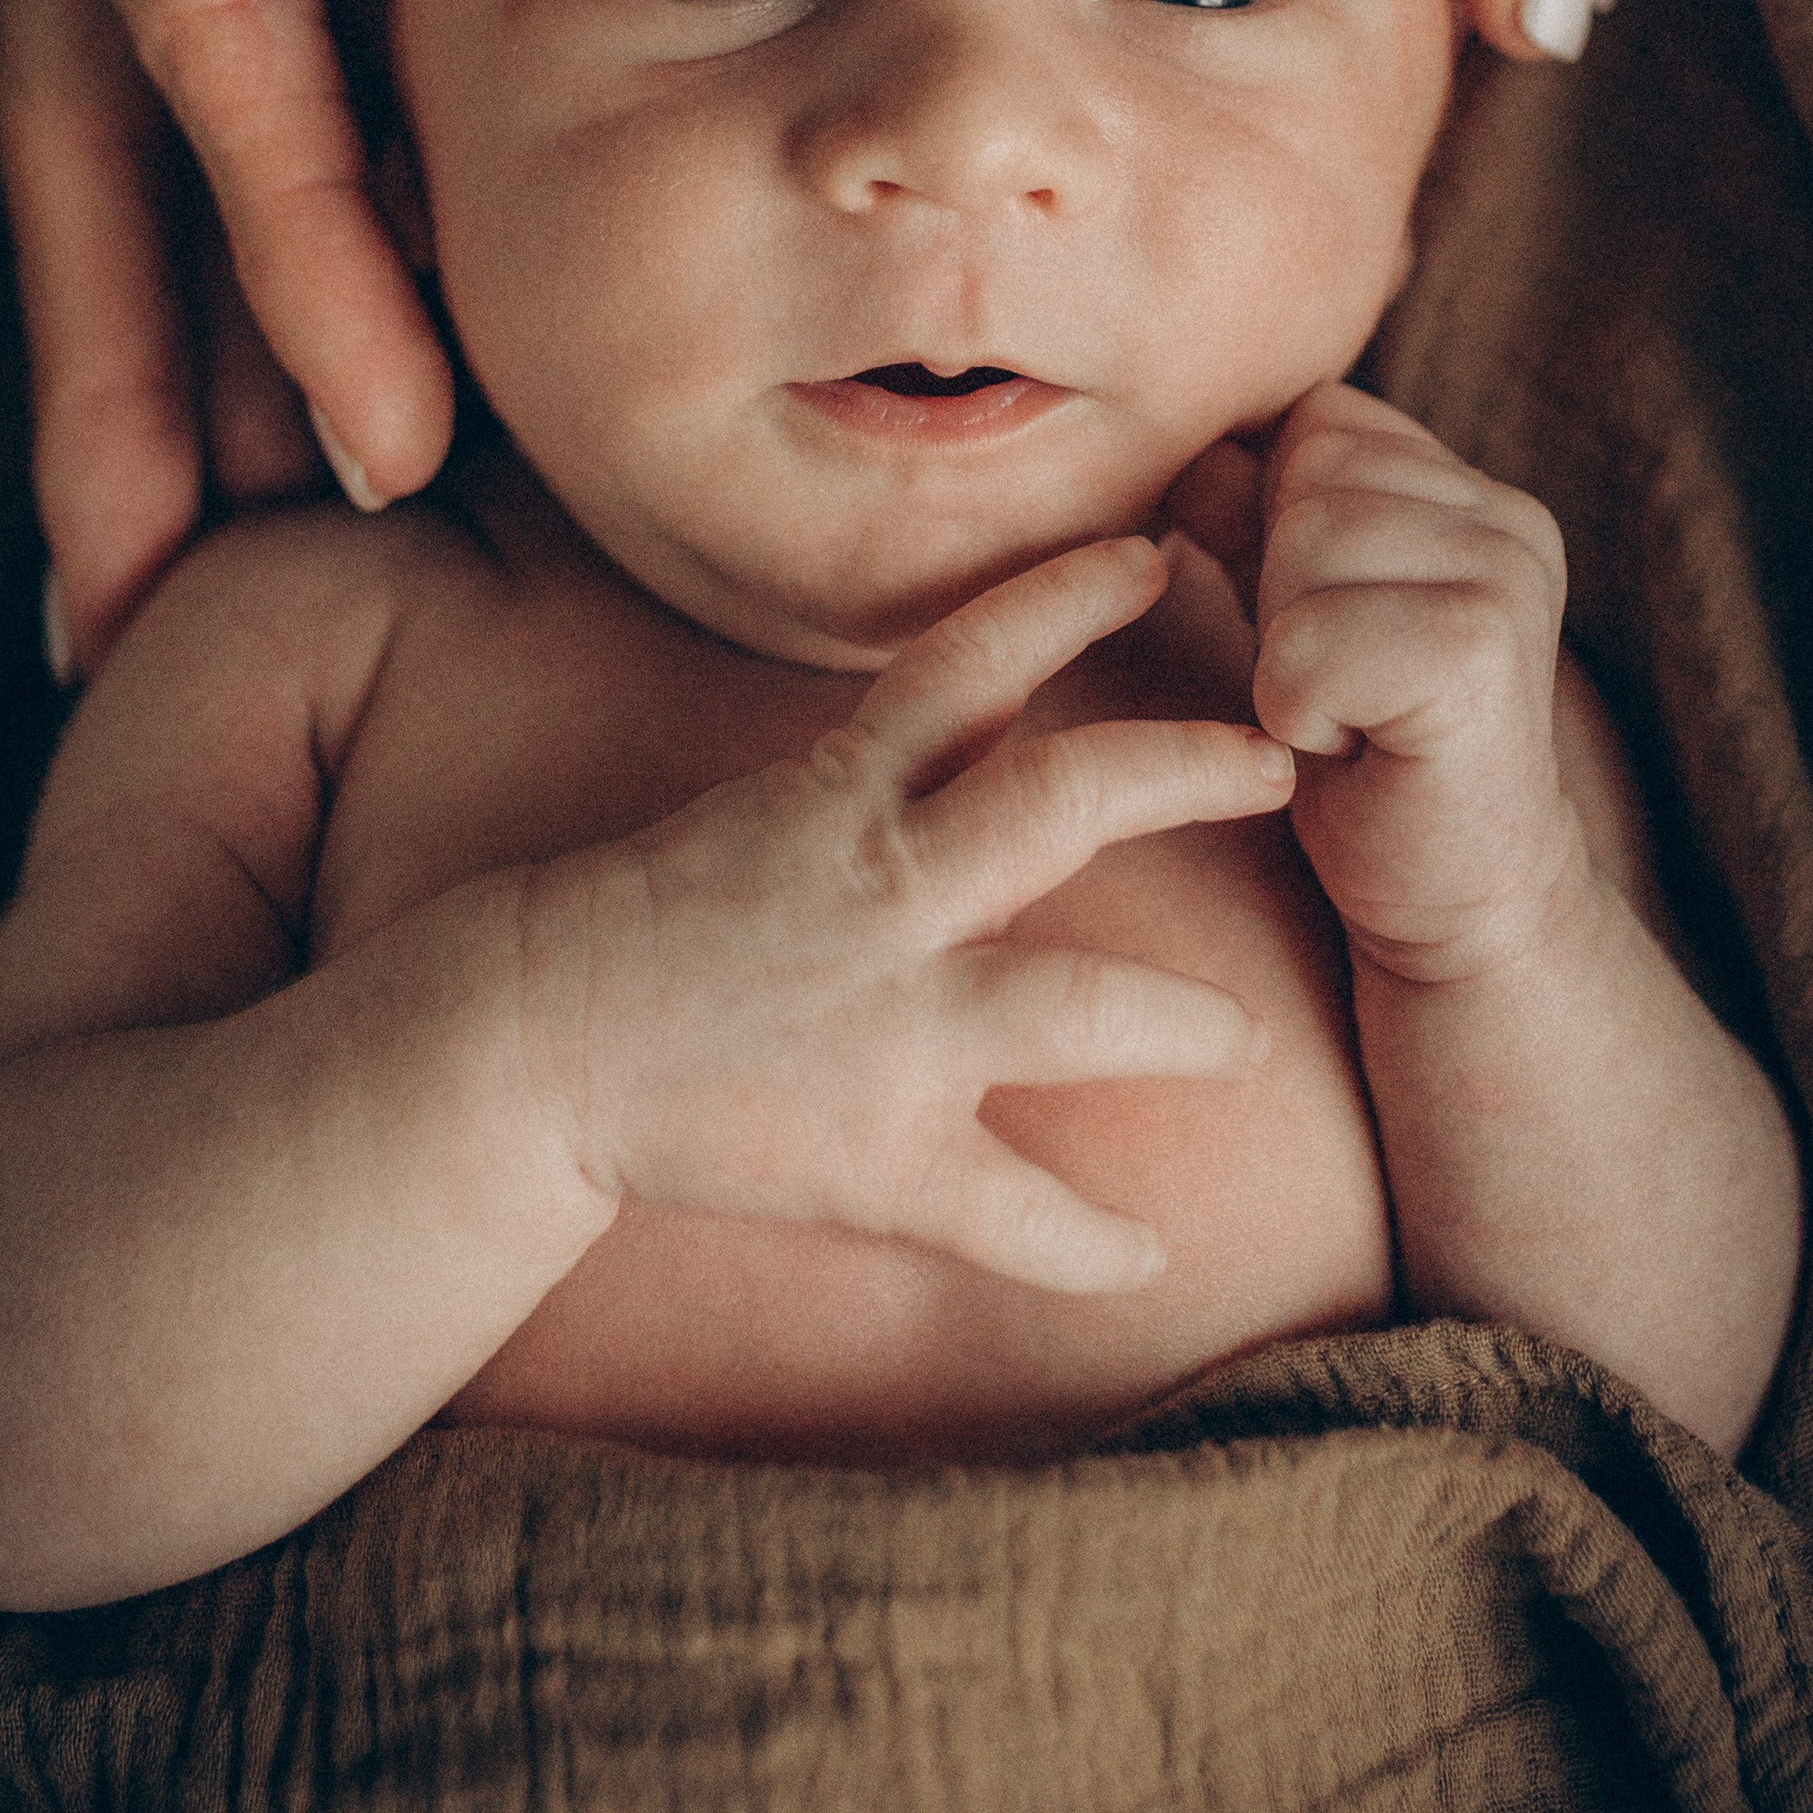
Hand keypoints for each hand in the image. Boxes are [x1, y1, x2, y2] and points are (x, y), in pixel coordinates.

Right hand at [519, 536, 1290, 1292]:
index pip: (967, 660)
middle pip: (1060, 802)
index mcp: (842, 798)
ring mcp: (883, 1030)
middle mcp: (877, 895)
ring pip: (1067, 1006)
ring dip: (1179, 1023)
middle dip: (1185, 771)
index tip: (1158, 556)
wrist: (531, 1037)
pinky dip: (1082, 1239)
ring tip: (1244, 1039)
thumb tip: (1015, 681)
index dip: (1067, 598)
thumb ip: (899, 757)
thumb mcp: (778, 802)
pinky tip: (1145, 1256)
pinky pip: (1002, 1208)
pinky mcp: (869, 1156)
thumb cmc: (664, 914)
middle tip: (1281, 765)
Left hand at [1251, 386, 1580, 981]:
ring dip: (1287, 653)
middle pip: (1306, 477)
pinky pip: (1305, 642)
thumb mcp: (1301, 617)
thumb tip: (1195, 447)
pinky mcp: (1476, 655)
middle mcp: (1510, 522)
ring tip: (1351, 715)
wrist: (1461, 911)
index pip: (1321, 423)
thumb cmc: (1373, 763)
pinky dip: (1295, 710)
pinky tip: (1355, 751)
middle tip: (1344, 688)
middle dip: (1283, 591)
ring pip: (1301, 546)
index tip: (1333, 629)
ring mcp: (1505, 582)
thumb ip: (1257, 520)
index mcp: (1479, 498)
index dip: (1282, 525)